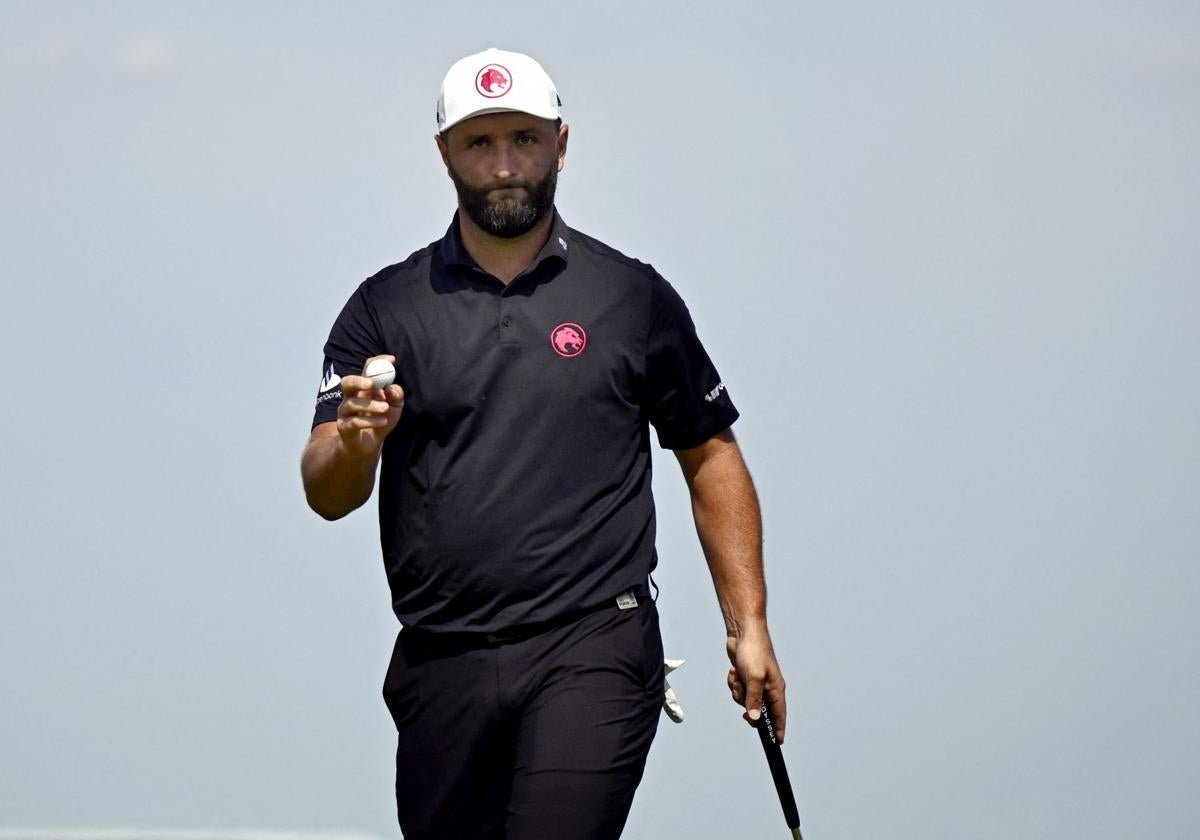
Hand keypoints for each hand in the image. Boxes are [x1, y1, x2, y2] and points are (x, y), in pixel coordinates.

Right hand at [336, 355, 404, 457]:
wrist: (368, 446)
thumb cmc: (381, 421)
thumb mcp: (395, 407)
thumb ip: (396, 396)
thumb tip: (392, 387)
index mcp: (364, 388)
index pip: (366, 370)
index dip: (377, 362)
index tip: (391, 360)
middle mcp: (351, 397)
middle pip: (347, 382)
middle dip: (358, 381)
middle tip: (372, 384)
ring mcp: (345, 412)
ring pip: (352, 404)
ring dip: (370, 405)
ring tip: (385, 408)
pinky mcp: (345, 427)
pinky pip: (355, 422)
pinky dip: (370, 421)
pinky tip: (383, 422)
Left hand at [726, 625, 787, 741]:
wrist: (742, 632)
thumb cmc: (754, 651)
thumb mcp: (754, 678)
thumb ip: (754, 700)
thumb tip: (754, 719)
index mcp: (776, 690)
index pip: (780, 715)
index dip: (779, 729)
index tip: (777, 743)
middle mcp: (768, 688)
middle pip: (757, 710)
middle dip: (747, 705)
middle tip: (743, 698)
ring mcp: (756, 683)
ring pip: (744, 700)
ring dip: (738, 691)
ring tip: (738, 676)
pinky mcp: (745, 678)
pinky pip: (737, 689)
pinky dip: (733, 682)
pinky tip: (734, 671)